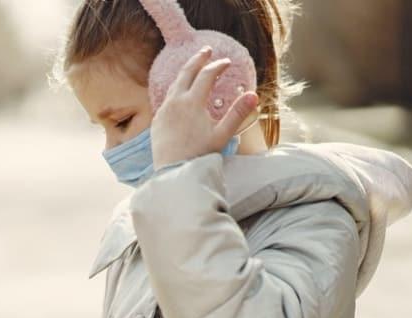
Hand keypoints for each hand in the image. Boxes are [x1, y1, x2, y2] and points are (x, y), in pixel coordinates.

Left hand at [150, 45, 259, 170]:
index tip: (227, 62)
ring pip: (174, 85)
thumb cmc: (199, 156)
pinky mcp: (157, 120)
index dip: (218, 66)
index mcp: (192, 102)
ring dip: (185, 73)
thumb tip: (254, 95)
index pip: (206, 76)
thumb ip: (237, 114)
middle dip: (198, 59)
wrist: (172, 172)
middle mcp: (175, 102)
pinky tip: (180, 93)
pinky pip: (167, 99)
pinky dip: (176, 90)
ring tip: (194, 68)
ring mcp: (163, 111)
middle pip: (186, 73)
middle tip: (207, 50)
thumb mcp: (222, 135)